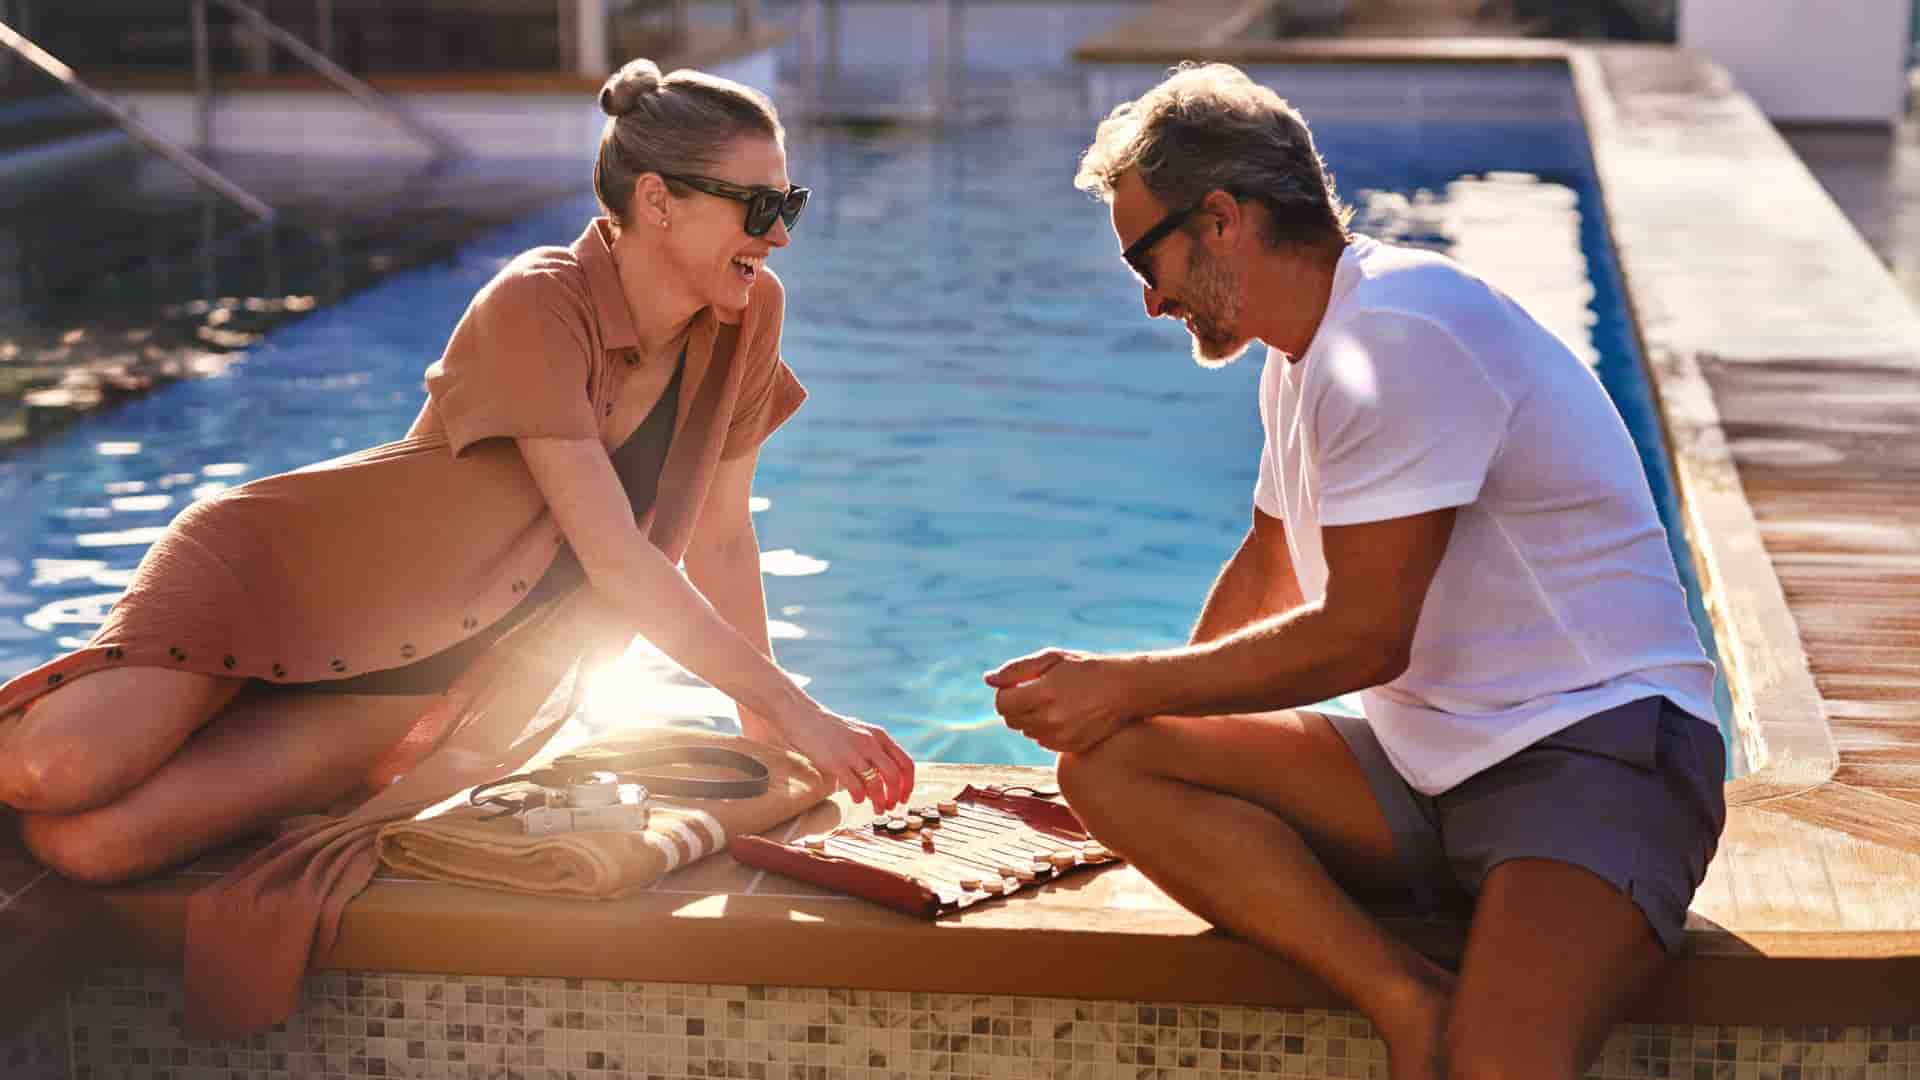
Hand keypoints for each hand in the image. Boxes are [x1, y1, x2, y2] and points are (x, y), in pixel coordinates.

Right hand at [769, 701, 914, 811]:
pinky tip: (857, 799)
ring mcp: (854, 753)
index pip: (905, 763)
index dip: (908, 784)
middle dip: (895, 797)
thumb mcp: (860, 732)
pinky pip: (856, 787)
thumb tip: (888, 776)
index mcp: (879, 735)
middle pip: (894, 777)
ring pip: (877, 785)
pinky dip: (860, 798)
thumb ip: (875, 749)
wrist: (804, 718)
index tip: (904, 797)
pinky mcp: (837, 763)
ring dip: (880, 802)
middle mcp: (870, 743)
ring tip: (877, 809)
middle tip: (890, 807)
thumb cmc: (831, 729)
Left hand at [985, 648, 1135, 753]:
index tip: (1019, 684)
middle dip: (1016, 705)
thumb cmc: (1086, 668)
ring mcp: (1061, 736)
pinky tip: (1062, 714)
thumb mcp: (1051, 658)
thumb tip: (988, 680)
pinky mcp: (1070, 747)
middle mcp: (1050, 719)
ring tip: (1052, 701)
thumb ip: (1016, 669)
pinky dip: (1045, 729)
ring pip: (1026, 731)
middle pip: (1011, 720)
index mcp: (1043, 693)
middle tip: (1034, 692)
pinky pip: (1042, 741)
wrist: (1124, 689)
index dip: (1006, 692)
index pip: (1002, 703)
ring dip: (1030, 717)